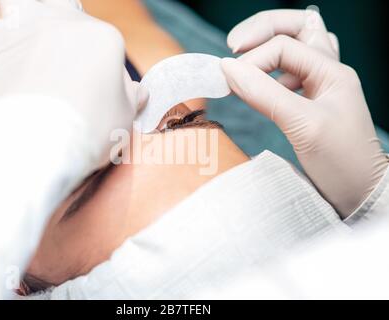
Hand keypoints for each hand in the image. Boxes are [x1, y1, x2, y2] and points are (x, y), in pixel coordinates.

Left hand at [0, 0, 146, 166]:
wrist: (43, 142)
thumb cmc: (90, 130)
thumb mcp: (125, 116)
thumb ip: (131, 97)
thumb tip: (138, 91)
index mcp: (103, 38)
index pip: (102, 41)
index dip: (99, 64)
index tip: (94, 88)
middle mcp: (65, 22)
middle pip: (61, 6)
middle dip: (60, 24)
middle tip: (59, 56)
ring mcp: (26, 27)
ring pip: (18, 1)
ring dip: (21, 17)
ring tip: (26, 42)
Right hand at [221, 9, 387, 216]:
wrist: (360, 193)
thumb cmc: (342, 162)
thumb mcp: (302, 125)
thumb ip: (264, 93)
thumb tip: (228, 69)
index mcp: (332, 72)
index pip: (283, 47)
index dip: (253, 59)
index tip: (227, 78)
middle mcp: (327, 72)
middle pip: (297, 28)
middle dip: (263, 30)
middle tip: (234, 46)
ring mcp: (320, 86)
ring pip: (295, 47)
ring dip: (267, 48)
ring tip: (244, 64)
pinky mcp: (310, 102)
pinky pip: (289, 73)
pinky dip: (269, 72)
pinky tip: (257, 87)